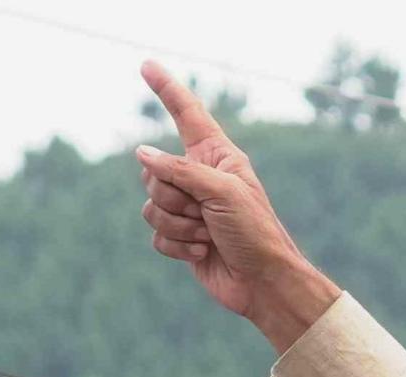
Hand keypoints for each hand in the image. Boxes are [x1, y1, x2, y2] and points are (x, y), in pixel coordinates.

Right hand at [134, 62, 342, 345]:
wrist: (263, 282)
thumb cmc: (254, 232)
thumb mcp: (222, 191)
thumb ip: (179, 169)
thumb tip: (142, 154)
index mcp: (216, 156)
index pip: (186, 113)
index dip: (166, 89)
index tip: (147, 65)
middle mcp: (199, 177)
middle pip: (154, 172)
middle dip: (173, 196)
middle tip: (204, 212)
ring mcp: (188, 208)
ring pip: (150, 206)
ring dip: (178, 225)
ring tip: (208, 234)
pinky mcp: (181, 237)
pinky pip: (156, 235)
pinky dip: (178, 247)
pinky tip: (204, 252)